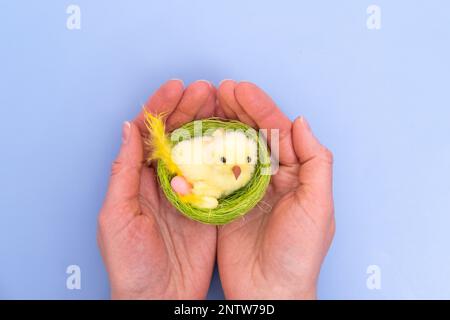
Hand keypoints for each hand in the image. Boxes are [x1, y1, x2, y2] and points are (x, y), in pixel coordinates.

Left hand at [97, 80, 217, 298]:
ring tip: (223, 105)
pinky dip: (226, 153)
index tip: (177, 88)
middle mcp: (164, 179)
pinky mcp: (209, 204)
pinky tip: (235, 137)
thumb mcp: (117, 216)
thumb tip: (129, 129)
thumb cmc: (131, 264)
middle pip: (178, 135)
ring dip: (210, 125)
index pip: (150, 133)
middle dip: (190, 109)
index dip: (162, 108)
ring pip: (199, 149)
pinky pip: (218, 173)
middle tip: (206, 90)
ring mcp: (189, 190)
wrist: (159, 299)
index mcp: (138, 178)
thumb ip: (123, 172)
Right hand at [216, 81, 334, 298]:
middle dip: (237, 108)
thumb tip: (300, 122)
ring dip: (220, 123)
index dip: (260, 107)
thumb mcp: (318, 206)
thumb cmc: (299, 254)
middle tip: (219, 89)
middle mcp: (269, 175)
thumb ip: (314, 162)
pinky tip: (196, 135)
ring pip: (232, 146)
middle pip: (252, 133)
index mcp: (294, 172)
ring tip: (205, 103)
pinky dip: (205, 151)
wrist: (270, 291)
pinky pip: (214, 170)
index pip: (277, 130)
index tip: (240, 88)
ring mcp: (245, 187)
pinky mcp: (224, 200)